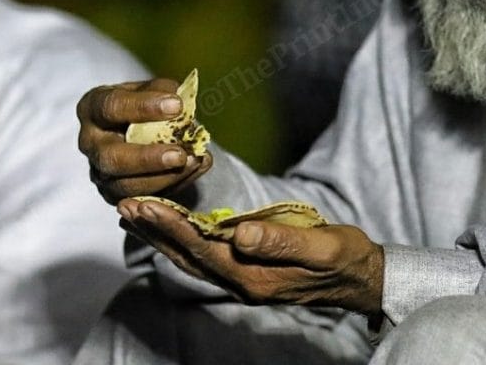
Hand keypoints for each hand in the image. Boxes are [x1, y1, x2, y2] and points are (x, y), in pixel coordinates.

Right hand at [77, 78, 211, 203]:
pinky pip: (142, 198)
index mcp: (92, 108)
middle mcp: (90, 143)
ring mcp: (99, 172)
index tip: (176, 106)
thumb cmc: (142, 101)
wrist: (136, 126)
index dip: (143, 107)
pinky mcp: (114, 194)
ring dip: (163, 178)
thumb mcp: (149, 87)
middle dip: (147, 159)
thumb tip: (180, 105)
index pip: (111, 108)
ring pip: (126, 186)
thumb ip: (163, 91)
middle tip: (179, 155)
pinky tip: (195, 169)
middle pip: (112, 158)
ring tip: (193, 162)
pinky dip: (173, 185)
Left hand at [118, 197, 384, 317]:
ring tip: (134, 212)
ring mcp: (242, 279)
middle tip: (124, 203)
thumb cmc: (345, 259)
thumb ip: (281, 243)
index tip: (145, 204)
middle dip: (155, 229)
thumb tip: (241, 234)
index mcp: (255, 277)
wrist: (361, 279)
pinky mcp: (246, 271)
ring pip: (191, 257)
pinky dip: (181, 238)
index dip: (172, 226)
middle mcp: (241, 283)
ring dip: (162, 234)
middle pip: (187, 255)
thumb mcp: (322, 248)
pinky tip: (170, 224)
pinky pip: (204, 255)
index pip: (204, 249)